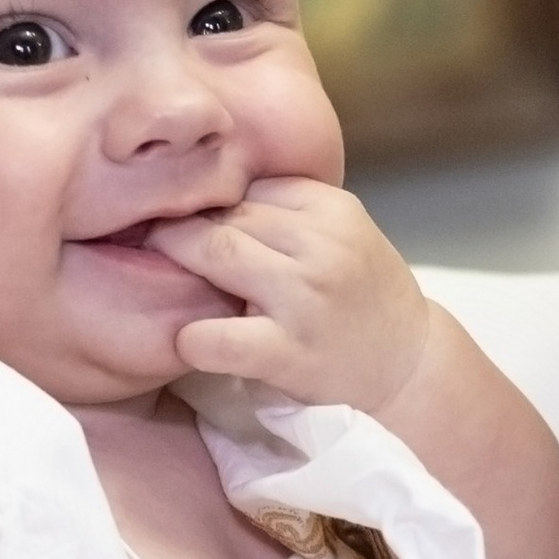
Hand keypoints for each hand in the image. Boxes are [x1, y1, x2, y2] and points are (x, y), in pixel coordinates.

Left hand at [157, 179, 433, 416]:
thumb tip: (202, 191)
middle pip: (226, 215)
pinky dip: (193, 338)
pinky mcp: (291, 352)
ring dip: (176, 263)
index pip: (249, 188)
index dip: (212, 206)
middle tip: (148, 244)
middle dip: (179, 228)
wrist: (410, 370)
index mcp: (334, 209)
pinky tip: (189, 341)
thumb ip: (288, 213)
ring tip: (160, 280)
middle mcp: (324, 245)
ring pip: (216, 253)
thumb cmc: (363, 299)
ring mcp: (307, 298)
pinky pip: (220, 337)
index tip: (187, 224)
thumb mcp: (343, 236)